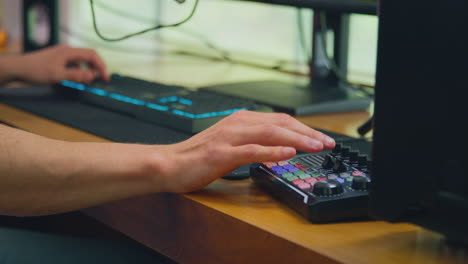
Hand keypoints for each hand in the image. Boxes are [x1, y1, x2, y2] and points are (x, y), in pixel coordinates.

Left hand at [13, 45, 108, 83]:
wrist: (19, 68)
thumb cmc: (37, 70)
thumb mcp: (58, 75)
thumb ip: (76, 75)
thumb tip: (93, 76)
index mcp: (69, 52)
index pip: (92, 55)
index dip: (101, 66)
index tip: (105, 78)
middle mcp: (67, 51)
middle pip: (88, 56)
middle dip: (97, 67)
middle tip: (100, 80)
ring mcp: (62, 54)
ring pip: (81, 60)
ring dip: (88, 70)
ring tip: (88, 81)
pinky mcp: (58, 59)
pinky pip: (74, 64)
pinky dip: (79, 70)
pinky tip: (77, 78)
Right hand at [155, 110, 335, 192]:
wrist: (170, 164)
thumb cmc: (198, 156)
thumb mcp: (231, 142)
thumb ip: (253, 140)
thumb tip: (278, 147)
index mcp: (241, 120)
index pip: (281, 120)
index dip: (304, 128)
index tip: (321, 138)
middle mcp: (238, 124)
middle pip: (281, 124)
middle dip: (308, 133)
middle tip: (327, 143)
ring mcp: (230, 138)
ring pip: (270, 133)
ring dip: (297, 139)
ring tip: (316, 146)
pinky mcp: (222, 153)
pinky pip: (252, 150)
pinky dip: (272, 151)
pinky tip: (288, 153)